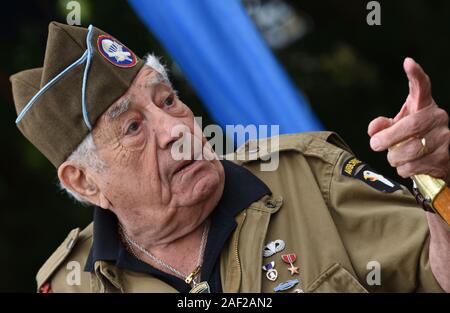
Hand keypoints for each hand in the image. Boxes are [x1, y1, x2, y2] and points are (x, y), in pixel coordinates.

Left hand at [367, 57, 449, 182]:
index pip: (422, 87)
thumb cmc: (413, 139)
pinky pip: (413, 166)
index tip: (408, 63)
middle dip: (387, 138)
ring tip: (395, 156)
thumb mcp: (397, 128)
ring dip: (394, 157)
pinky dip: (403, 169)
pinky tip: (408, 165)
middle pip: (410, 126)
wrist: (436, 163)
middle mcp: (438, 118)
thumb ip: (383, 126)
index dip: (416, 75)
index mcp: (423, 106)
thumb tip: (373, 129)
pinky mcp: (444, 158)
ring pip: (410, 150)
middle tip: (375, 144)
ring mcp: (444, 138)